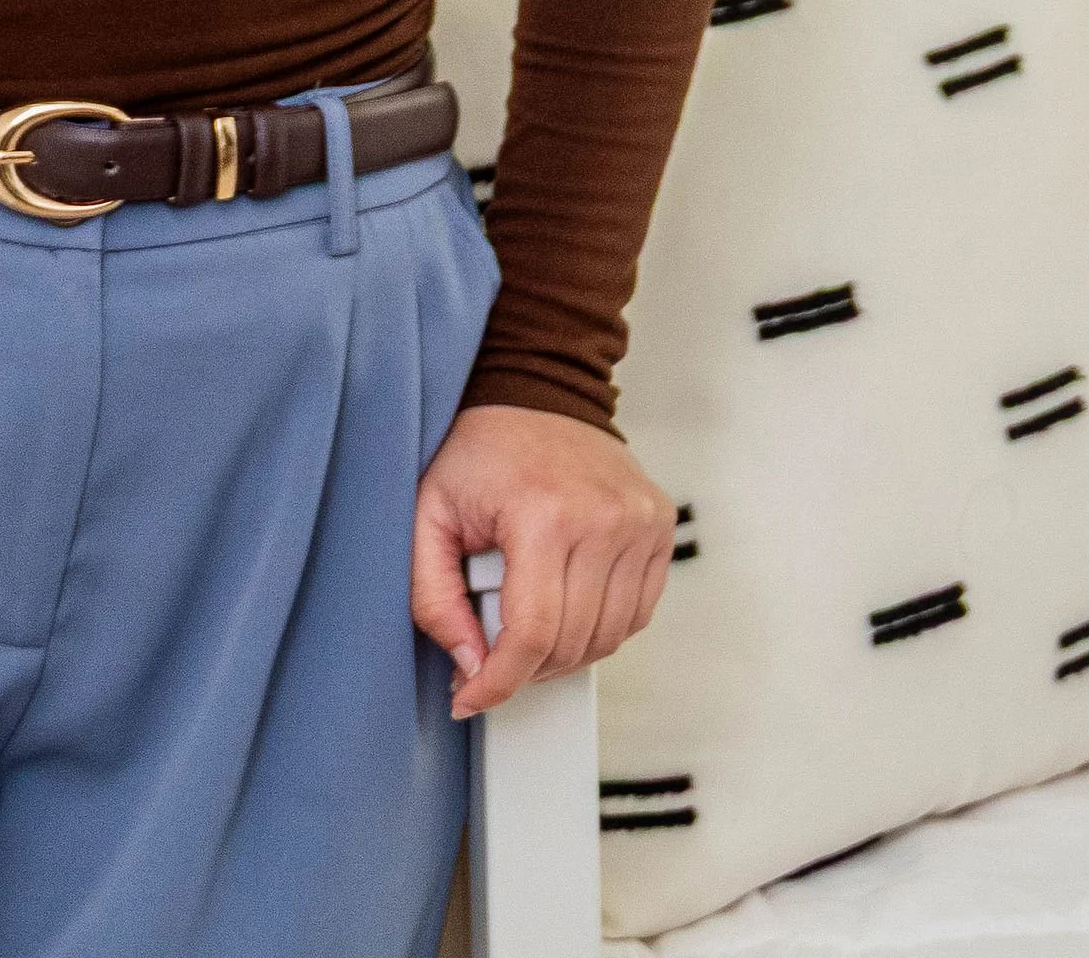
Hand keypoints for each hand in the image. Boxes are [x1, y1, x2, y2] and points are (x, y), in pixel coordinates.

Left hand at [411, 403, 674, 716]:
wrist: (535, 390)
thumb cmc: (479, 449)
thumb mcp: (429, 514)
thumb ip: (433, 596)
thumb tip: (470, 665)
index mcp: (544, 514)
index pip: (532, 634)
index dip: (498, 682)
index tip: (470, 698)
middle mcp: (605, 519)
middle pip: (570, 644)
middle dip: (523, 670)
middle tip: (488, 658)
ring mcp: (640, 523)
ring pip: (607, 638)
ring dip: (563, 654)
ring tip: (525, 630)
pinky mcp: (660, 528)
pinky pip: (636, 614)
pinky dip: (599, 628)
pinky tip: (565, 607)